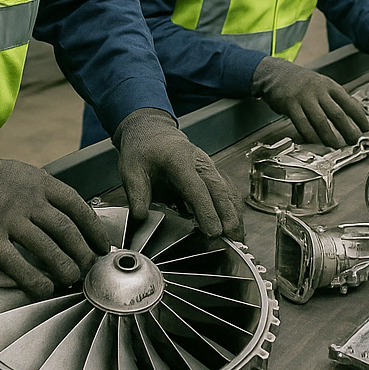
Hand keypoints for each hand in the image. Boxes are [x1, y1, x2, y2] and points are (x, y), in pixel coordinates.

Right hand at [0, 145, 109, 299]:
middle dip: (83, 251)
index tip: (102, 244)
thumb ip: (42, 192)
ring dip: (64, 266)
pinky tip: (44, 289)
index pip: (76, 205)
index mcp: (39, 182)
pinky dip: (33, 279)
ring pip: (47, 246)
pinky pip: (16, 263)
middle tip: (91, 267)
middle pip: (66, 228)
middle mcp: (29, 199)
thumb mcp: (20, 173)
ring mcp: (8, 218)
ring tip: (74, 279)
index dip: (93, 227)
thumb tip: (67, 215)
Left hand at [116, 108, 244, 240]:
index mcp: (178, 159)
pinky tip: (234, 224)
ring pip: (225, 189)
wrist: (152, 131)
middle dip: (227, 214)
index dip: (207, 211)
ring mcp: (207, 166)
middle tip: (232, 238)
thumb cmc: (143, 149)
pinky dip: (231, 207)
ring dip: (233, 212)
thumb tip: (141, 218)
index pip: (197, 188)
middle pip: (218, 189)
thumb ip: (137, 194)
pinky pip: (224, 190)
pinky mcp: (210, 172)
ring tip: (237, 236)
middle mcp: (198, 161)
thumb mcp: (131, 169)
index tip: (213, 232)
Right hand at [251, 56, 368, 146]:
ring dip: (330, 136)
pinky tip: (316, 143)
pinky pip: (302, 123)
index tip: (368, 129)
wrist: (276, 73)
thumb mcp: (322, 84)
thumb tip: (358, 112)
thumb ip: (338, 97)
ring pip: (320, 120)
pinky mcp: (290, 104)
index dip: (360, 117)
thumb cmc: (301, 81)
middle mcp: (318, 90)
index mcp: (329, 85)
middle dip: (348, 130)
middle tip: (355, 142)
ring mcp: (304, 97)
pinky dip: (310, 135)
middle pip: (337, 113)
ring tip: (337, 147)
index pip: (349, 103)